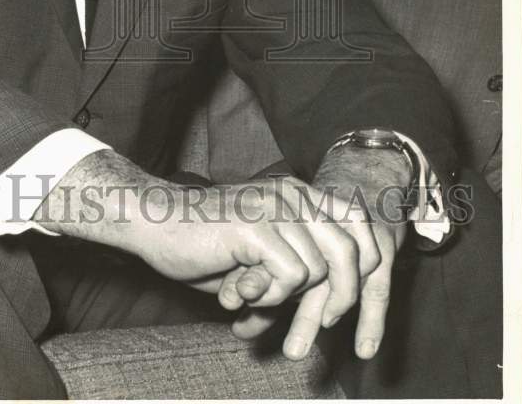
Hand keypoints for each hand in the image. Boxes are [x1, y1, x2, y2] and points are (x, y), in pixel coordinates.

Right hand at [221, 152, 408, 359]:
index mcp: (298, 194)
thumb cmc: (204, 244)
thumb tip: (329, 312)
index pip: (359, 224)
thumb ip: (294, 270)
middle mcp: (293, 194)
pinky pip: (291, 275)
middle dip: (341, 299)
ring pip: (318, 270)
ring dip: (287, 299)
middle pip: (351, 251)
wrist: (155, 225)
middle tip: (316, 327)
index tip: (350, 310)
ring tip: (249, 298)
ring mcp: (276, 207)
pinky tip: (237, 289)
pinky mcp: (257, 225)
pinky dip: (269, 294)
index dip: (366, 269)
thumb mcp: (259, 257)